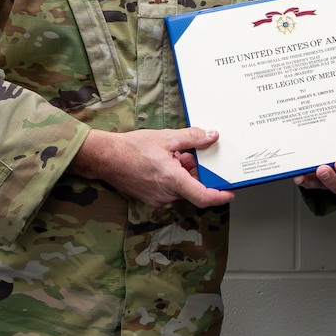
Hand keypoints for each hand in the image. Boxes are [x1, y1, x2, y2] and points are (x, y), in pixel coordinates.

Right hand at [70, 127, 233, 207]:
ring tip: (174, 155)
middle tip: (192, 155)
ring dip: (184, 174)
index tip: (231, 191)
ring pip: (181, 188)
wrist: (105, 158)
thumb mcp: (166, 137)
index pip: (203, 196)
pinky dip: (173, 178)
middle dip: (197, 173)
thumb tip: (212, 137)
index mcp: (173, 180)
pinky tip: (164, 162)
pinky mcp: (150, 198)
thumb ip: (192, 138)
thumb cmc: (131, 148)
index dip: (220, 196)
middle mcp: (166, 194)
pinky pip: (170, 190)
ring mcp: (157, 198)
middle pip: (192, 188)